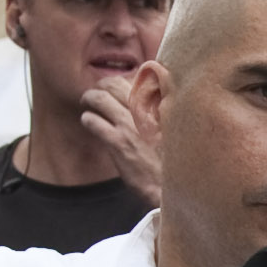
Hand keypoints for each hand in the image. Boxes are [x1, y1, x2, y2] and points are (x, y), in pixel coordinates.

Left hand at [67, 62, 168, 205]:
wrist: (176, 186)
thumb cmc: (179, 161)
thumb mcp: (179, 130)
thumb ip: (166, 113)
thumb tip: (156, 101)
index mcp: (161, 105)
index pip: (137, 80)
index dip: (125, 82)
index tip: (121, 87)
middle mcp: (145, 111)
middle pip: (113, 83)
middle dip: (101, 85)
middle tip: (98, 91)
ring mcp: (130, 125)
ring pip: (98, 98)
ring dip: (89, 99)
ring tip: (87, 103)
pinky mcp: (118, 143)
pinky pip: (93, 121)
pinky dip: (88, 119)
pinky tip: (90, 123)